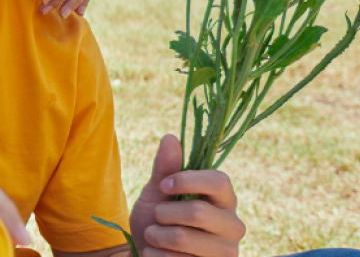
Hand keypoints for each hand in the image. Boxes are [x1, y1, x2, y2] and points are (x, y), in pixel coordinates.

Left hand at [129, 135, 244, 256]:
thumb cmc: (156, 221)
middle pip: (198, 212)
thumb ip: (165, 169)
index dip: (188, 180)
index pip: (219, 181)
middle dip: (164, 213)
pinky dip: (157, 255)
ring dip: (156, 235)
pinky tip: (159, 255)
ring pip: (183, 237)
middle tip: (157, 218)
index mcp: (223, 199)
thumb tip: (171, 137)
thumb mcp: (157, 193)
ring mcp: (227, 252)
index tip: (164, 185)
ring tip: (154, 237)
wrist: (148, 254)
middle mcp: (232, 225)